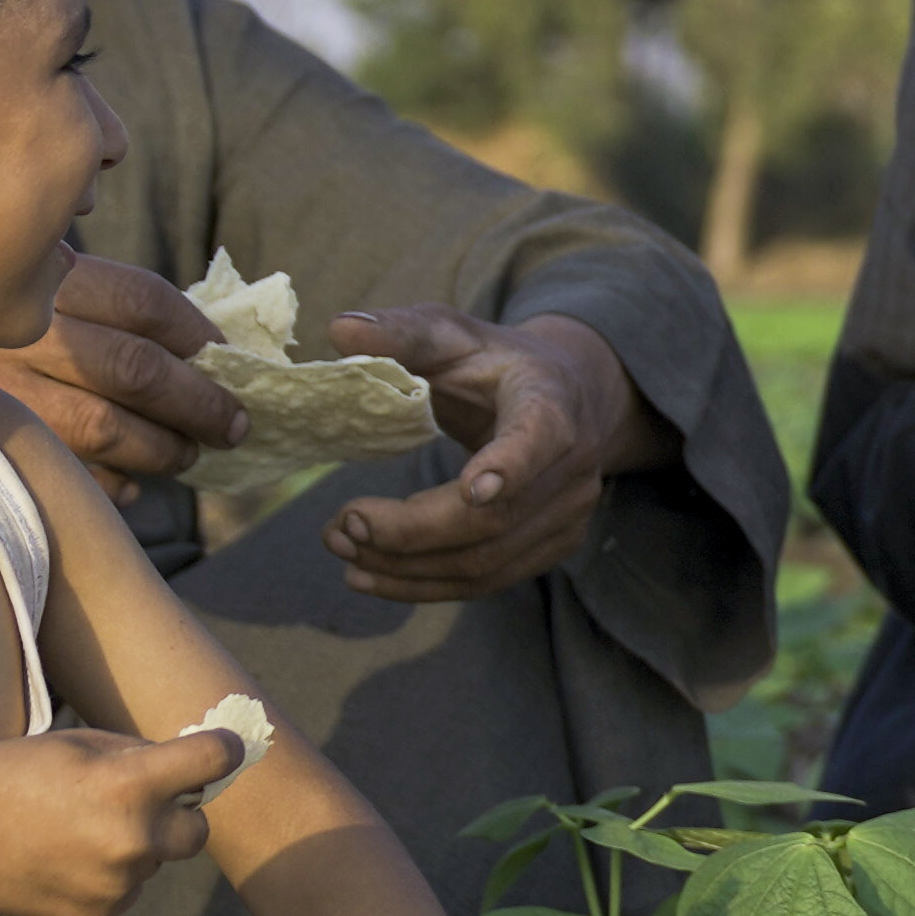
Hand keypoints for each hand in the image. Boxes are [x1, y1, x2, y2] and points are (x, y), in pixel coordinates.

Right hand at [0, 254, 246, 494]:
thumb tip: (203, 346)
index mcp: (35, 280)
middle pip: (135, 370)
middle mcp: (11, 334)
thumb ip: (92, 301)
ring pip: (104, 428)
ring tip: (188, 452)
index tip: (228, 356)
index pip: (142, 301)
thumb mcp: (22, 280)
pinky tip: (128, 483)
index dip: (198, 333)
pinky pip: (63, 475)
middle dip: (201, 402)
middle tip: (234, 423)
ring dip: (163, 448)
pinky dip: (108, 484)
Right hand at [0, 724, 239, 915]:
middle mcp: (134, 839)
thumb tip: (188, 764)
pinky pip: (128, 888)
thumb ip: (139, 754)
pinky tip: (65, 859)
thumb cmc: (9, 778)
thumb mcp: (77, 744)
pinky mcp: (100, 912)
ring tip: (76, 830)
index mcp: (130, 786)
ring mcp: (118, 883)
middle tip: (138, 801)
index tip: (222, 749)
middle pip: (199, 829)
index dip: (223, 750)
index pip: (215, 760)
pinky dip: (110, 875)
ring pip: (157, 860)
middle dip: (179, 813)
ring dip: (136, 845)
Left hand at [317, 306, 662, 602]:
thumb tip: (340, 329)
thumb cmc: (494, 362)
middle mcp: (574, 465)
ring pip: (487, 564)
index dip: (510, 464)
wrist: (564, 396)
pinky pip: (488, 582)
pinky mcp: (555, 546)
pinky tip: (373, 575)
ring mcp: (570, 514)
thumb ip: (400, 332)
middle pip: (494, 520)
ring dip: (406, 568)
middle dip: (411, 532)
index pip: (541, 436)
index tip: (472, 488)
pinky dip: (425, 586)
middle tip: (341, 526)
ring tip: (343, 549)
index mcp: (552, 401)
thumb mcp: (450, 334)